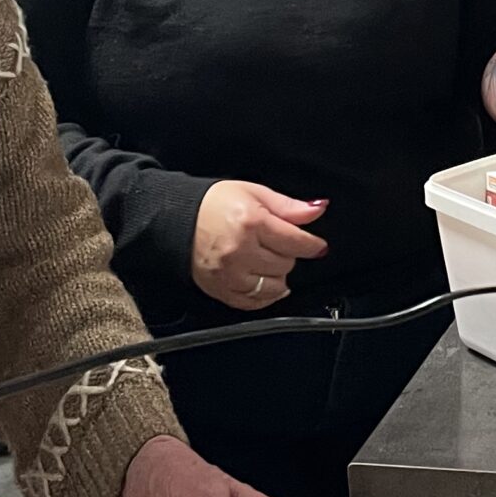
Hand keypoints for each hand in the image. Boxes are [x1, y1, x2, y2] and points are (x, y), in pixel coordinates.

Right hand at [192, 180, 328, 311]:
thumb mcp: (254, 193)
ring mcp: (230, 275)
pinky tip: (262, 280)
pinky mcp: (221, 290)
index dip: (312, 245)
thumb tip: (318, 210)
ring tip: (266, 260)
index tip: (317, 246)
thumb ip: (288, 206)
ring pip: (274, 286)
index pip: (296, 242)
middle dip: (287, 254)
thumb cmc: (214, 204)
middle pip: (286, 264)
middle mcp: (240, 251)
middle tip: (275, 242)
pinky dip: (265, 294)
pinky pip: (254, 303)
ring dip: (277, 275)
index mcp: (251, 223)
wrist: (177, 219)